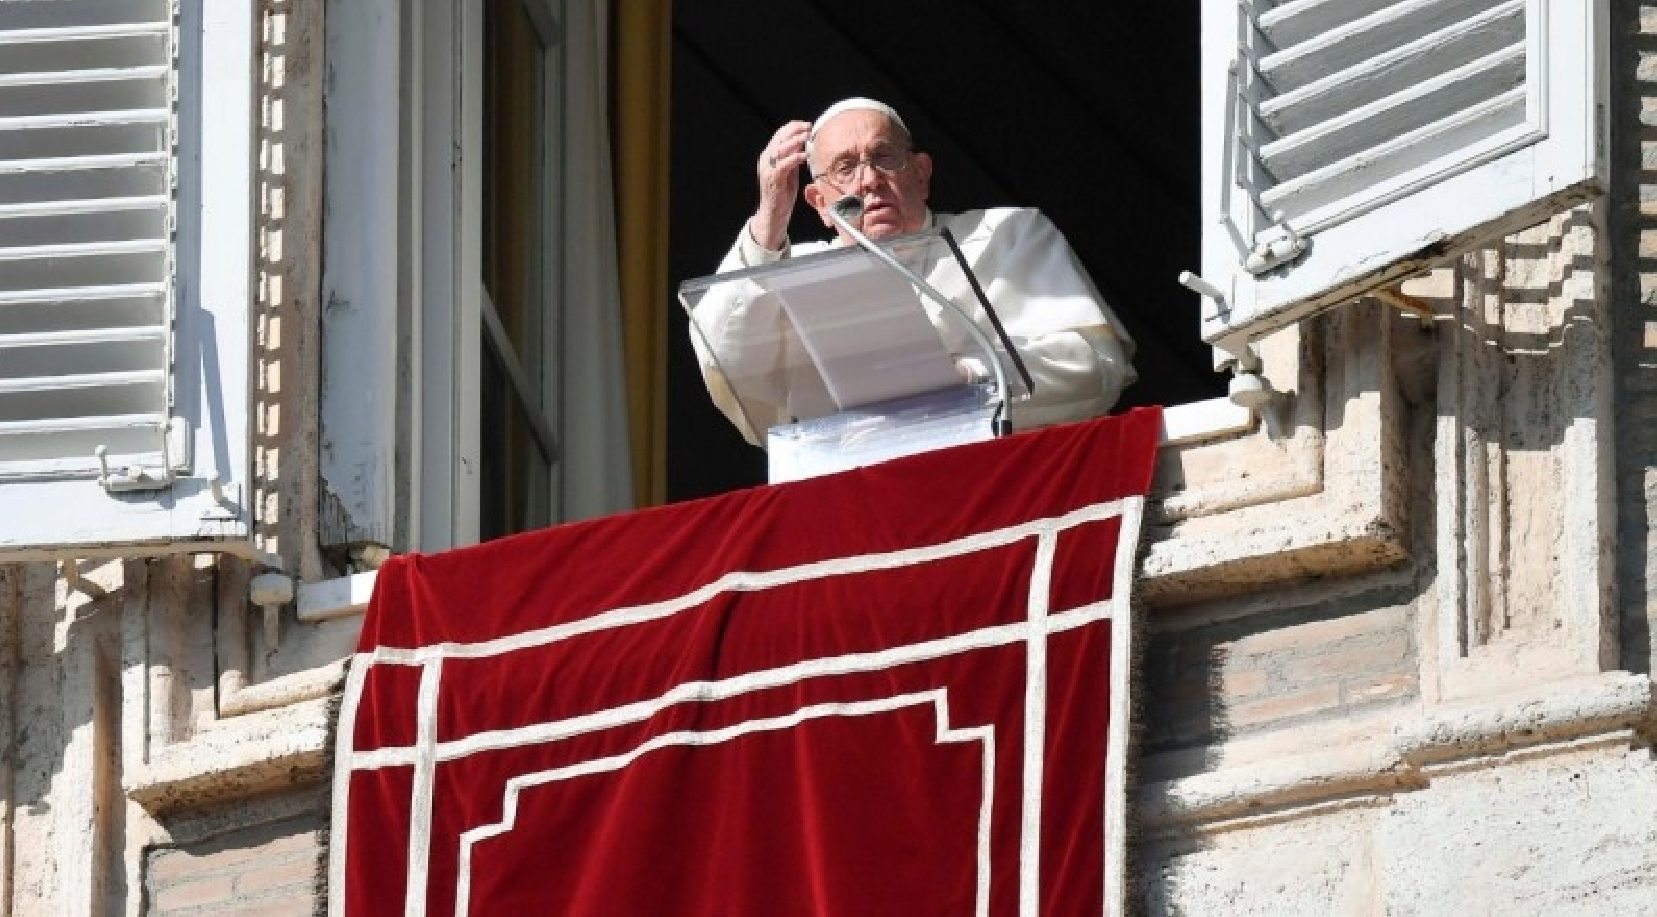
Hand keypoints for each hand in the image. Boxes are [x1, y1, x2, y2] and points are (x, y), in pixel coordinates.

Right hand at [749, 120, 810, 251]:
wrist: (774, 213)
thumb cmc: (783, 193)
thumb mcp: (790, 171)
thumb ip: (794, 158)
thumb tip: (804, 144)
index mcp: (769, 156)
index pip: (780, 134)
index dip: (793, 127)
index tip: (807, 125)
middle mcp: (766, 159)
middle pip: (779, 138)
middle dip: (795, 130)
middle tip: (809, 128)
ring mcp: (768, 169)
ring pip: (780, 148)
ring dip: (795, 141)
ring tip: (808, 137)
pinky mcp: (773, 179)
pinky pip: (783, 165)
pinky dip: (794, 158)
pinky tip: (805, 155)